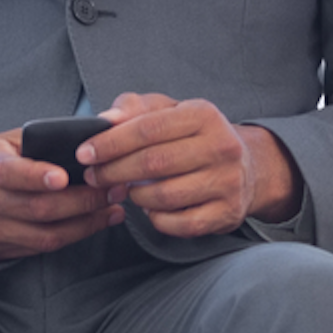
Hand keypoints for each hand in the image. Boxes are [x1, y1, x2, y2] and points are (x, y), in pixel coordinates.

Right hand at [0, 133, 120, 258]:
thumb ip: (34, 143)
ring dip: (86, 224)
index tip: (63, 176)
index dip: (36, 176)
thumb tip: (89, 137)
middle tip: (115, 187)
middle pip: (38, 209)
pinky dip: (71, 236)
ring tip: (113, 209)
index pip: (8, 173)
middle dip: (84, 200)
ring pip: (44, 236)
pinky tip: (93, 224)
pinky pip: (39, 248)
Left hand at [72, 93, 296, 236]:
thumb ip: (135, 108)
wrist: (247, 167)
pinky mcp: (227, 213)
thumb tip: (105, 120)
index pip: (147, 128)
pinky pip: (177, 224)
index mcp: (204, 114)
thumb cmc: (194, 137)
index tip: (84, 153)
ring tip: (125, 189)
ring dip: (134, 197)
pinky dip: (156, 219)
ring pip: (163, 196)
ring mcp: (227, 182)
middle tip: (93, 177)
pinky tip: (151, 208)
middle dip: (114, 172)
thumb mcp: (170, 112)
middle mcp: (221, 146)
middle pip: (152, 164)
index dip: (110, 143)